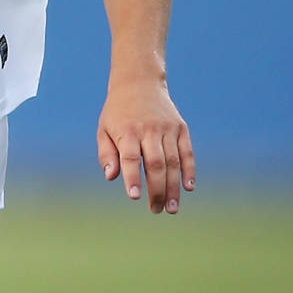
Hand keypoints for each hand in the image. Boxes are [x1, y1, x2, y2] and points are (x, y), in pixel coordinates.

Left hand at [97, 76, 195, 214]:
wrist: (139, 82)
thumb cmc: (118, 112)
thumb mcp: (104, 129)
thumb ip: (107, 154)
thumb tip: (111, 177)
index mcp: (128, 131)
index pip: (131, 158)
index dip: (133, 178)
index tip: (135, 197)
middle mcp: (150, 129)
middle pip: (156, 164)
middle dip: (157, 189)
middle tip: (156, 210)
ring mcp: (168, 128)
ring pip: (173, 161)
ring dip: (173, 187)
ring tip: (171, 208)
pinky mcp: (181, 128)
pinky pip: (187, 152)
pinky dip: (189, 170)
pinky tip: (188, 188)